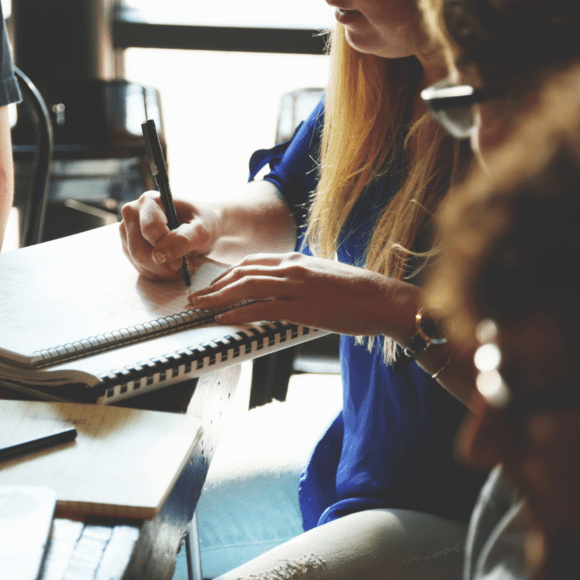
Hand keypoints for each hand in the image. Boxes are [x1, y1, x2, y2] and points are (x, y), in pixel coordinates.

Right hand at [119, 191, 219, 281]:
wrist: (200, 226)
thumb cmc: (203, 222)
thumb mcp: (202, 230)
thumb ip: (184, 239)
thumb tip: (160, 255)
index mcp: (150, 201)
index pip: (149, 230)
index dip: (166, 249)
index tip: (182, 262)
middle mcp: (133, 213)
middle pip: (139, 249)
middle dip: (163, 265)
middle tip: (183, 267)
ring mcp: (128, 231)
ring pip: (138, 262)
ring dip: (162, 271)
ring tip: (181, 264)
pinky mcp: (129, 246)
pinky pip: (139, 268)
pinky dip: (158, 273)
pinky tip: (171, 267)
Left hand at [187, 252, 419, 338]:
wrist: (383, 299)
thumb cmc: (357, 292)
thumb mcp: (323, 276)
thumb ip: (300, 279)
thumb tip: (283, 290)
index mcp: (296, 259)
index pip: (251, 262)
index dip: (227, 274)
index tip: (213, 285)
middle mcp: (292, 268)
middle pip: (242, 272)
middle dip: (214, 286)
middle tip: (196, 298)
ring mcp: (296, 286)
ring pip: (246, 287)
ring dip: (218, 298)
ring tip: (200, 308)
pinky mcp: (302, 307)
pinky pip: (262, 309)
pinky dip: (238, 314)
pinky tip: (223, 319)